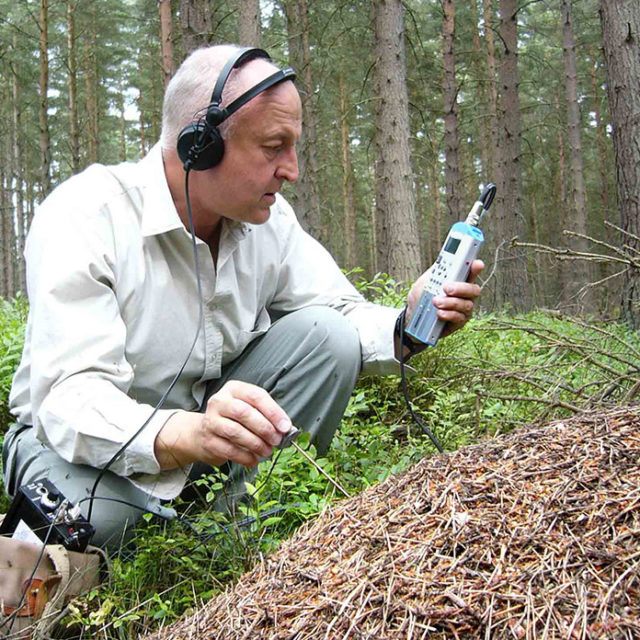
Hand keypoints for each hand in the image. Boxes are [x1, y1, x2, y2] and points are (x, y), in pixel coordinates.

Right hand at [154, 380, 291, 469]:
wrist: (202, 433)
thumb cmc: (234, 419)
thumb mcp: (249, 409)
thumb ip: (266, 415)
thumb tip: (285, 429)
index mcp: (234, 389)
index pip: (256, 396)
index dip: (273, 412)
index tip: (285, 426)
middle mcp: (219, 401)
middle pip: (244, 413)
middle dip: (264, 428)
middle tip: (277, 440)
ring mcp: (210, 420)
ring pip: (235, 432)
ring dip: (256, 444)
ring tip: (267, 451)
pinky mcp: (208, 440)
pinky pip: (229, 450)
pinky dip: (245, 457)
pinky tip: (254, 460)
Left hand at [406, 259, 483, 338]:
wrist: (412, 316)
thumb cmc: (421, 297)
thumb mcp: (424, 282)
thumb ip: (434, 273)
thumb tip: (443, 262)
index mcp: (458, 282)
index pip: (470, 273)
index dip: (476, 268)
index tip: (477, 264)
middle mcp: (465, 295)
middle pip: (474, 290)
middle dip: (461, 288)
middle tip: (446, 288)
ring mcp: (464, 309)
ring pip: (467, 305)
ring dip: (450, 303)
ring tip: (436, 302)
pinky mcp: (459, 322)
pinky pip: (459, 318)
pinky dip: (449, 314)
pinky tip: (439, 313)